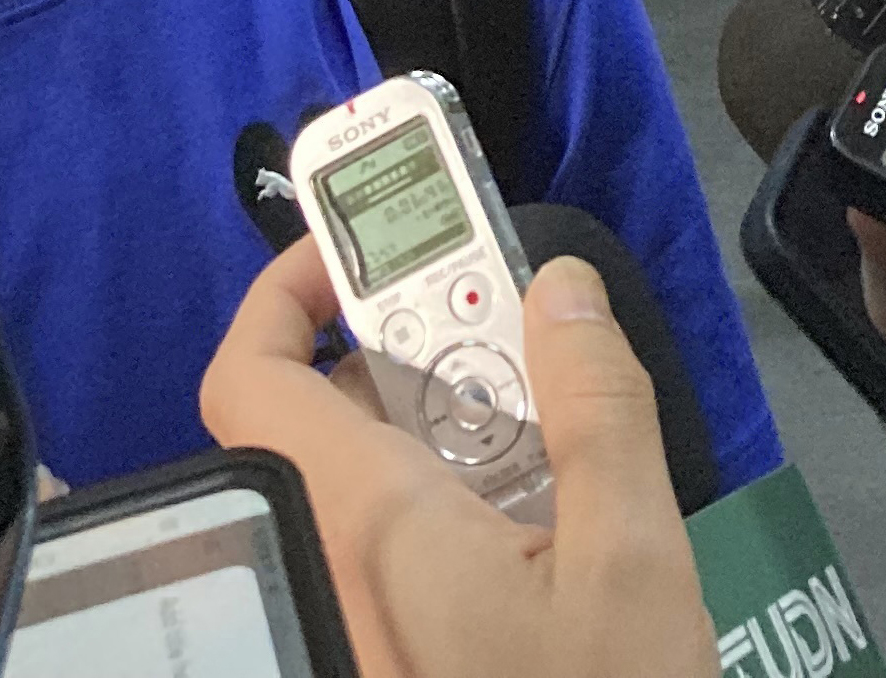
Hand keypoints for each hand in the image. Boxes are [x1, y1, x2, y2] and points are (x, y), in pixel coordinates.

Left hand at [199, 237, 713, 677]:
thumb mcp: (636, 564)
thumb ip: (597, 411)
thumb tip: (557, 286)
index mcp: (367, 527)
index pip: (249, 380)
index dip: (281, 294)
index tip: (364, 250)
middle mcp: (335, 577)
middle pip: (319, 427)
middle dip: (405, 355)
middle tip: (508, 335)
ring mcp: (359, 634)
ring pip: (363, 494)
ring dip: (443, 434)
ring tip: (547, 422)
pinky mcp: (396, 666)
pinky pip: (394, 561)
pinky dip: (453, 511)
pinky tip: (546, 523)